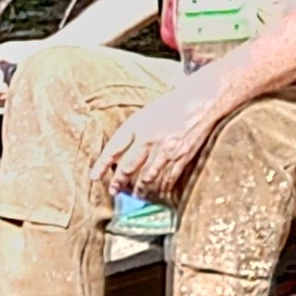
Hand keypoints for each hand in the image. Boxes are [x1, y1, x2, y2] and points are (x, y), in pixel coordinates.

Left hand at [106, 82, 224, 203]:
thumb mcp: (146, 113)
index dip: (102, 164)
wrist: (201, 101)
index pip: (113, 149)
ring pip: (146, 177)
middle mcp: (149, 139)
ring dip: (139, 189)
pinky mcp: (182, 157)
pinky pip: (168, 179)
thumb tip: (119, 155)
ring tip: (135, 195)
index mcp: (137, 125)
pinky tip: (158, 192)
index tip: (94, 176)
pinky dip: (162, 188)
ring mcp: (166, 150)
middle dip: (118, 182)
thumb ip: (133, 132)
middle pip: (127, 167)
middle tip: (114, 190)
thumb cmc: (173, 105)